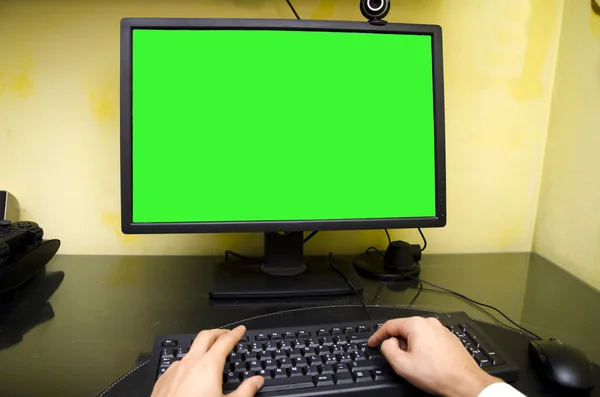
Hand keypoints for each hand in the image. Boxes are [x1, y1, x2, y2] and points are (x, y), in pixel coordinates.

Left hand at [151, 326, 263, 396]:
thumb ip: (245, 391)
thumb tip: (256, 382)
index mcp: (208, 366)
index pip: (225, 341)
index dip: (235, 334)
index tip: (240, 330)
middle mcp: (190, 363)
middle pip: (205, 336)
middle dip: (217, 332)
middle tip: (227, 334)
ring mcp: (174, 370)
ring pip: (190, 351)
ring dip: (201, 349)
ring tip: (209, 356)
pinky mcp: (163, 379)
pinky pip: (177, 364)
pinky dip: (188, 364)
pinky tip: (190, 375)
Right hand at [368, 317, 500, 396]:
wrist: (465, 383)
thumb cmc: (437, 374)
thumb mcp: (401, 364)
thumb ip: (387, 349)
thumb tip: (387, 343)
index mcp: (416, 324)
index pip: (389, 326)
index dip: (377, 336)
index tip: (372, 343)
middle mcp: (430, 323)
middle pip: (404, 330)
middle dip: (398, 345)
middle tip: (399, 361)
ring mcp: (441, 330)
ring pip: (417, 336)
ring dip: (411, 349)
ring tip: (417, 366)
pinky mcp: (449, 339)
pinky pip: (429, 341)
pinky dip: (424, 350)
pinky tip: (428, 364)